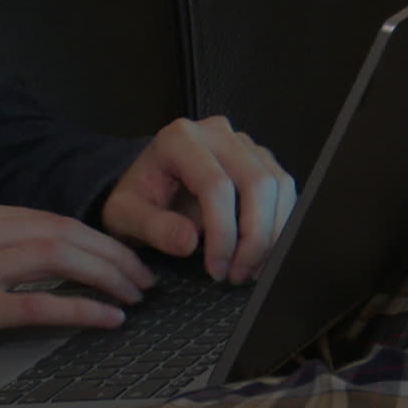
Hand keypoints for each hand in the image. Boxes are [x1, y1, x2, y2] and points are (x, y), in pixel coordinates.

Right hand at [0, 200, 156, 360]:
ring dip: (105, 275)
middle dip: (111, 253)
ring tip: (132, 295)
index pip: (49, 217)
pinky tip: (106, 318)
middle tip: (141, 276)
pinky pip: (39, 304)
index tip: (121, 256)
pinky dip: (81, 309)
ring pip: (57, 257)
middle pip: (62, 231)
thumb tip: (54, 250)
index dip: (95, 237)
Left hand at [101, 116, 295, 283]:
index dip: (223, 233)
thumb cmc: (135, 200)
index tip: (217, 269)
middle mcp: (216, 132)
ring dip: (272, 234)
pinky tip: (261, 252)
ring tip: (250, 269)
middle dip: (254, 238)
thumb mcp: (125, 216)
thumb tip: (188, 242)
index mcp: (179, 139)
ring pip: (277, 186)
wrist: (145, 187)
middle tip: (238, 275)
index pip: (216, 186)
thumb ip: (153, 227)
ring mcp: (241, 142)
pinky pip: (282, 189)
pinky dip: (279, 223)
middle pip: (256, 183)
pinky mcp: (258, 157)